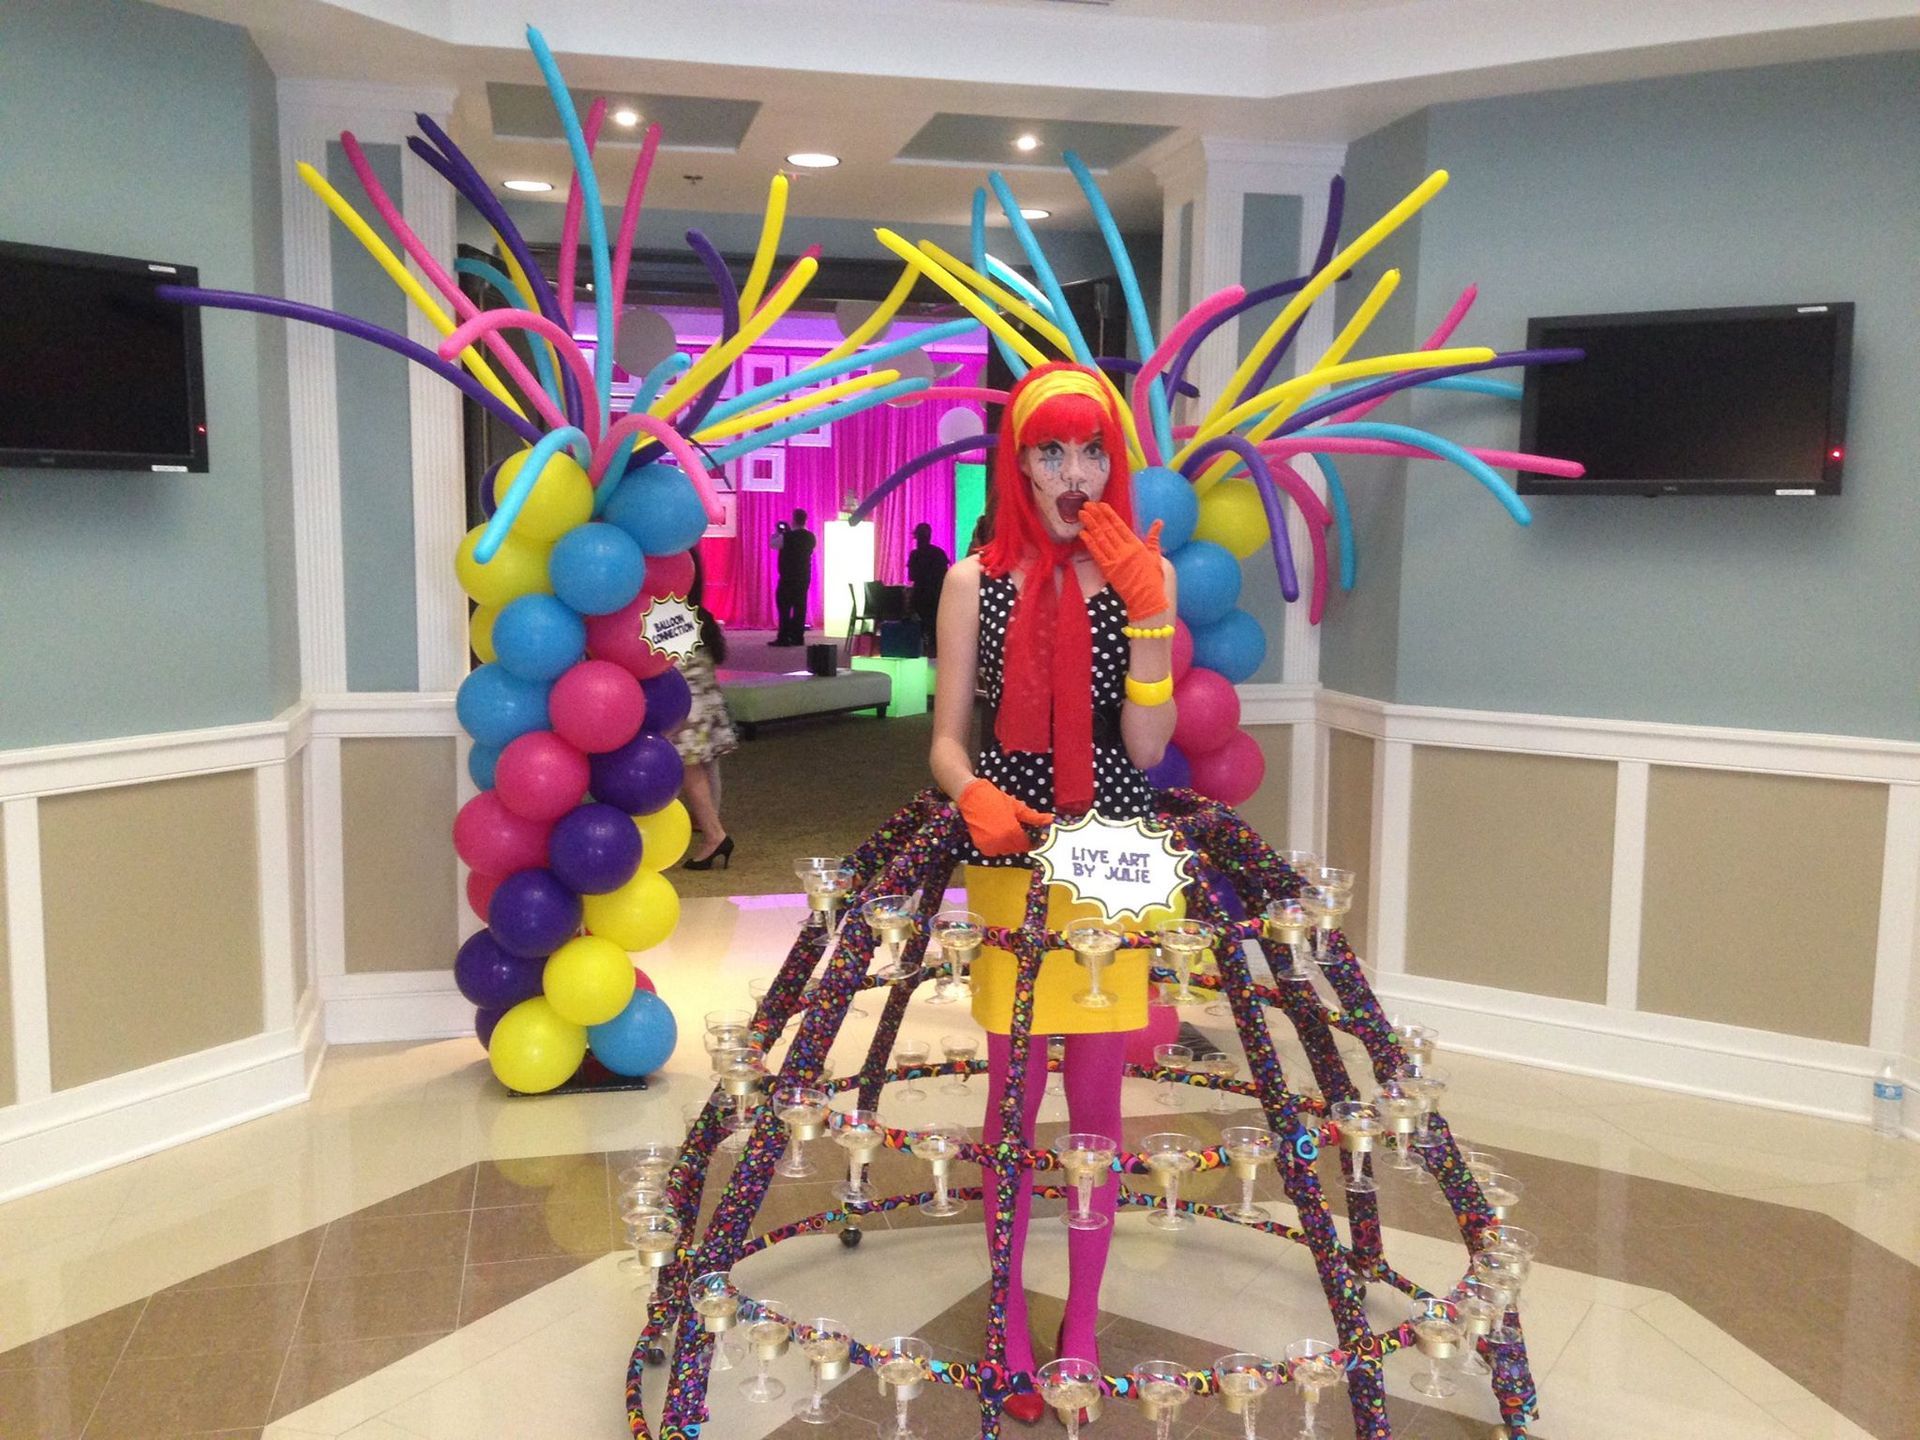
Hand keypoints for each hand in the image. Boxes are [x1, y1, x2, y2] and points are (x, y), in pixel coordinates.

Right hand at [958, 779, 1053, 856]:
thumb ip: (1033, 817)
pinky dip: (995, 846)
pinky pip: (992, 851)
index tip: (1027, 834)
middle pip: (1015, 849)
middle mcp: (1001, 841)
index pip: (1026, 844)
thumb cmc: (996, 800)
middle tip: (1015, 830)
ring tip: (1005, 831)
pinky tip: (995, 835)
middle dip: (1017, 841)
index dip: (1028, 840)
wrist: (973, 797)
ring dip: (1006, 844)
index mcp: (1012, 832)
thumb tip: (1050, 819)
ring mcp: (989, 844)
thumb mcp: (1017, 807)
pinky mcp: (980, 845)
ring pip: (1004, 851)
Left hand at [1079, 501, 1167, 621]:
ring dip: (1090, 525)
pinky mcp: (1108, 570)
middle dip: (1096, 516)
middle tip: (1086, 504)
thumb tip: (1159, 522)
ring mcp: (1115, 560)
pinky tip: (1083, 533)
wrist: (1147, 599)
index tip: (1101, 505)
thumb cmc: (1153, 579)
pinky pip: (1096, 554)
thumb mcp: (1156, 556)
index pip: (1120, 526)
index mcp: (1136, 545)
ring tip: (1082, 514)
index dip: (1109, 514)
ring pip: (1100, 539)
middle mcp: (1125, 550)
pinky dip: (1089, 543)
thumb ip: (1154, 538)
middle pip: (1107, 529)